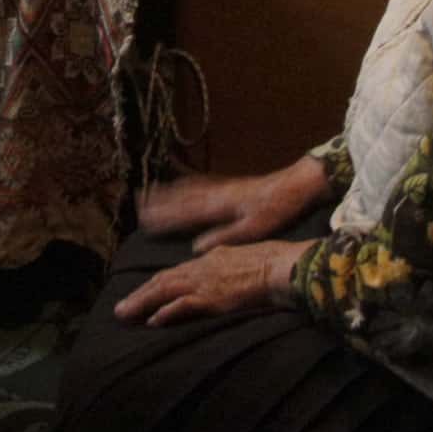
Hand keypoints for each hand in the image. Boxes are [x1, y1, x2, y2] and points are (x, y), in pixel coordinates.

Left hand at [112, 238, 309, 326]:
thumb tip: (212, 267)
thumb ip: (224, 264)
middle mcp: (202, 268)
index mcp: (210, 260)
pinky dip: (166, 312)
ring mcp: (206, 282)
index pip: (175, 273)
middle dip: (139, 295)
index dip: (155, 285)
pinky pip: (183, 305)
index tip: (140, 295)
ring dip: (142, 303)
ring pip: (164, 291)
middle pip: (162, 281)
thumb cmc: (271, 264)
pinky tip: (153, 321)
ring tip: (124, 315)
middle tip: (120, 309)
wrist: (283, 266)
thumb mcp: (241, 258)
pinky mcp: (212, 297)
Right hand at [136, 154, 326, 250]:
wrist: (294, 185)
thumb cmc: (276, 210)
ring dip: (169, 192)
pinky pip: (200, 183)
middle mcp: (216, 193)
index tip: (144, 222)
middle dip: (159, 203)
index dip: (163, 217)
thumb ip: (223, 238)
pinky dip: (185, 185)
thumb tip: (196, 247)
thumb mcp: (252, 230)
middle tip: (138, 207)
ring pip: (188, 189)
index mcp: (218, 206)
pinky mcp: (230, 185)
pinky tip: (183, 187)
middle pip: (181, 198)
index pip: (184, 212)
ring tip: (151, 194)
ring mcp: (222, 187)